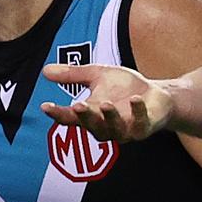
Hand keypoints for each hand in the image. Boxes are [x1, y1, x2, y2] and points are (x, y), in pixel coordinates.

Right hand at [40, 63, 173, 141]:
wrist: (156, 94)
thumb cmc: (124, 87)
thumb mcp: (97, 75)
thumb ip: (73, 75)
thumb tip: (45, 70)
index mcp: (91, 114)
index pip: (70, 117)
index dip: (58, 113)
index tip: (46, 106)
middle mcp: (106, 126)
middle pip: (91, 127)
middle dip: (85, 117)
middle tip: (77, 105)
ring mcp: (125, 130)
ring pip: (114, 130)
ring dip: (109, 118)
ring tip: (105, 104)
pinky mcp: (144, 128)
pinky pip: (140, 124)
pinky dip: (138, 113)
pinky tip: (136, 99)